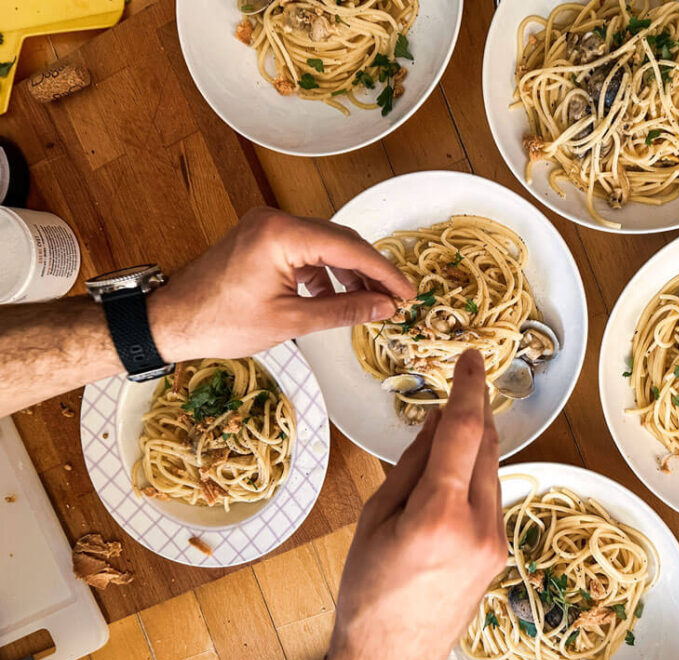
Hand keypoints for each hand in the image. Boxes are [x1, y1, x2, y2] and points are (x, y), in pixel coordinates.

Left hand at [148, 206, 414, 361]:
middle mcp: (276, 219)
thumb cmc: (222, 322)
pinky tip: (333, 297)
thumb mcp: (291, 321)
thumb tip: (385, 308)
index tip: (408, 293)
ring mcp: (267, 225)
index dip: (384, 272)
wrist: (172, 319)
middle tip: (395, 300)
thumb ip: (344, 310)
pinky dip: (325, 271)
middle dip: (371, 271)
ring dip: (349, 272)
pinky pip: (305, 248)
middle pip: (340, 240)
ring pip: (325, 244)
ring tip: (369, 303)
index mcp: (282, 234)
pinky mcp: (262, 237)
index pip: (349, 248)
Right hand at [326, 350, 505, 659]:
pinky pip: (492, 498)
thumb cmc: (368, 592)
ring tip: (440, 445)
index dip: (470, 387)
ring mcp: (495, 543)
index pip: (464, 431)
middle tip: (459, 387)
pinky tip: (449, 481)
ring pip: (492, 471)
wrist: (392, 658)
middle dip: (474, 413)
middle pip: (487, 446)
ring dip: (472, 447)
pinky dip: (474, 478)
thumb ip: (413, 463)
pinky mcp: (500, 553)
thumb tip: (436, 420)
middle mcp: (479, 526)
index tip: (473, 359)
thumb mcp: (377, 517)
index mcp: (440, 514)